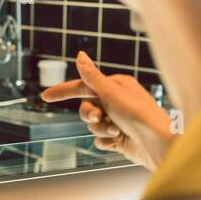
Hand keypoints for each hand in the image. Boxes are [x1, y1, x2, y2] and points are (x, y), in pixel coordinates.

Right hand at [42, 52, 174, 170]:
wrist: (156, 144)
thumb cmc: (138, 114)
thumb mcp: (111, 92)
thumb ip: (91, 77)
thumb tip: (79, 56)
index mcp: (115, 86)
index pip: (83, 86)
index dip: (63, 91)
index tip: (45, 96)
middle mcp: (116, 102)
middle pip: (85, 109)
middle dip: (90, 116)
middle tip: (100, 117)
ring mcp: (117, 121)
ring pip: (92, 126)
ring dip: (101, 129)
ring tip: (117, 131)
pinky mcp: (118, 138)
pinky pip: (99, 140)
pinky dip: (107, 142)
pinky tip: (119, 142)